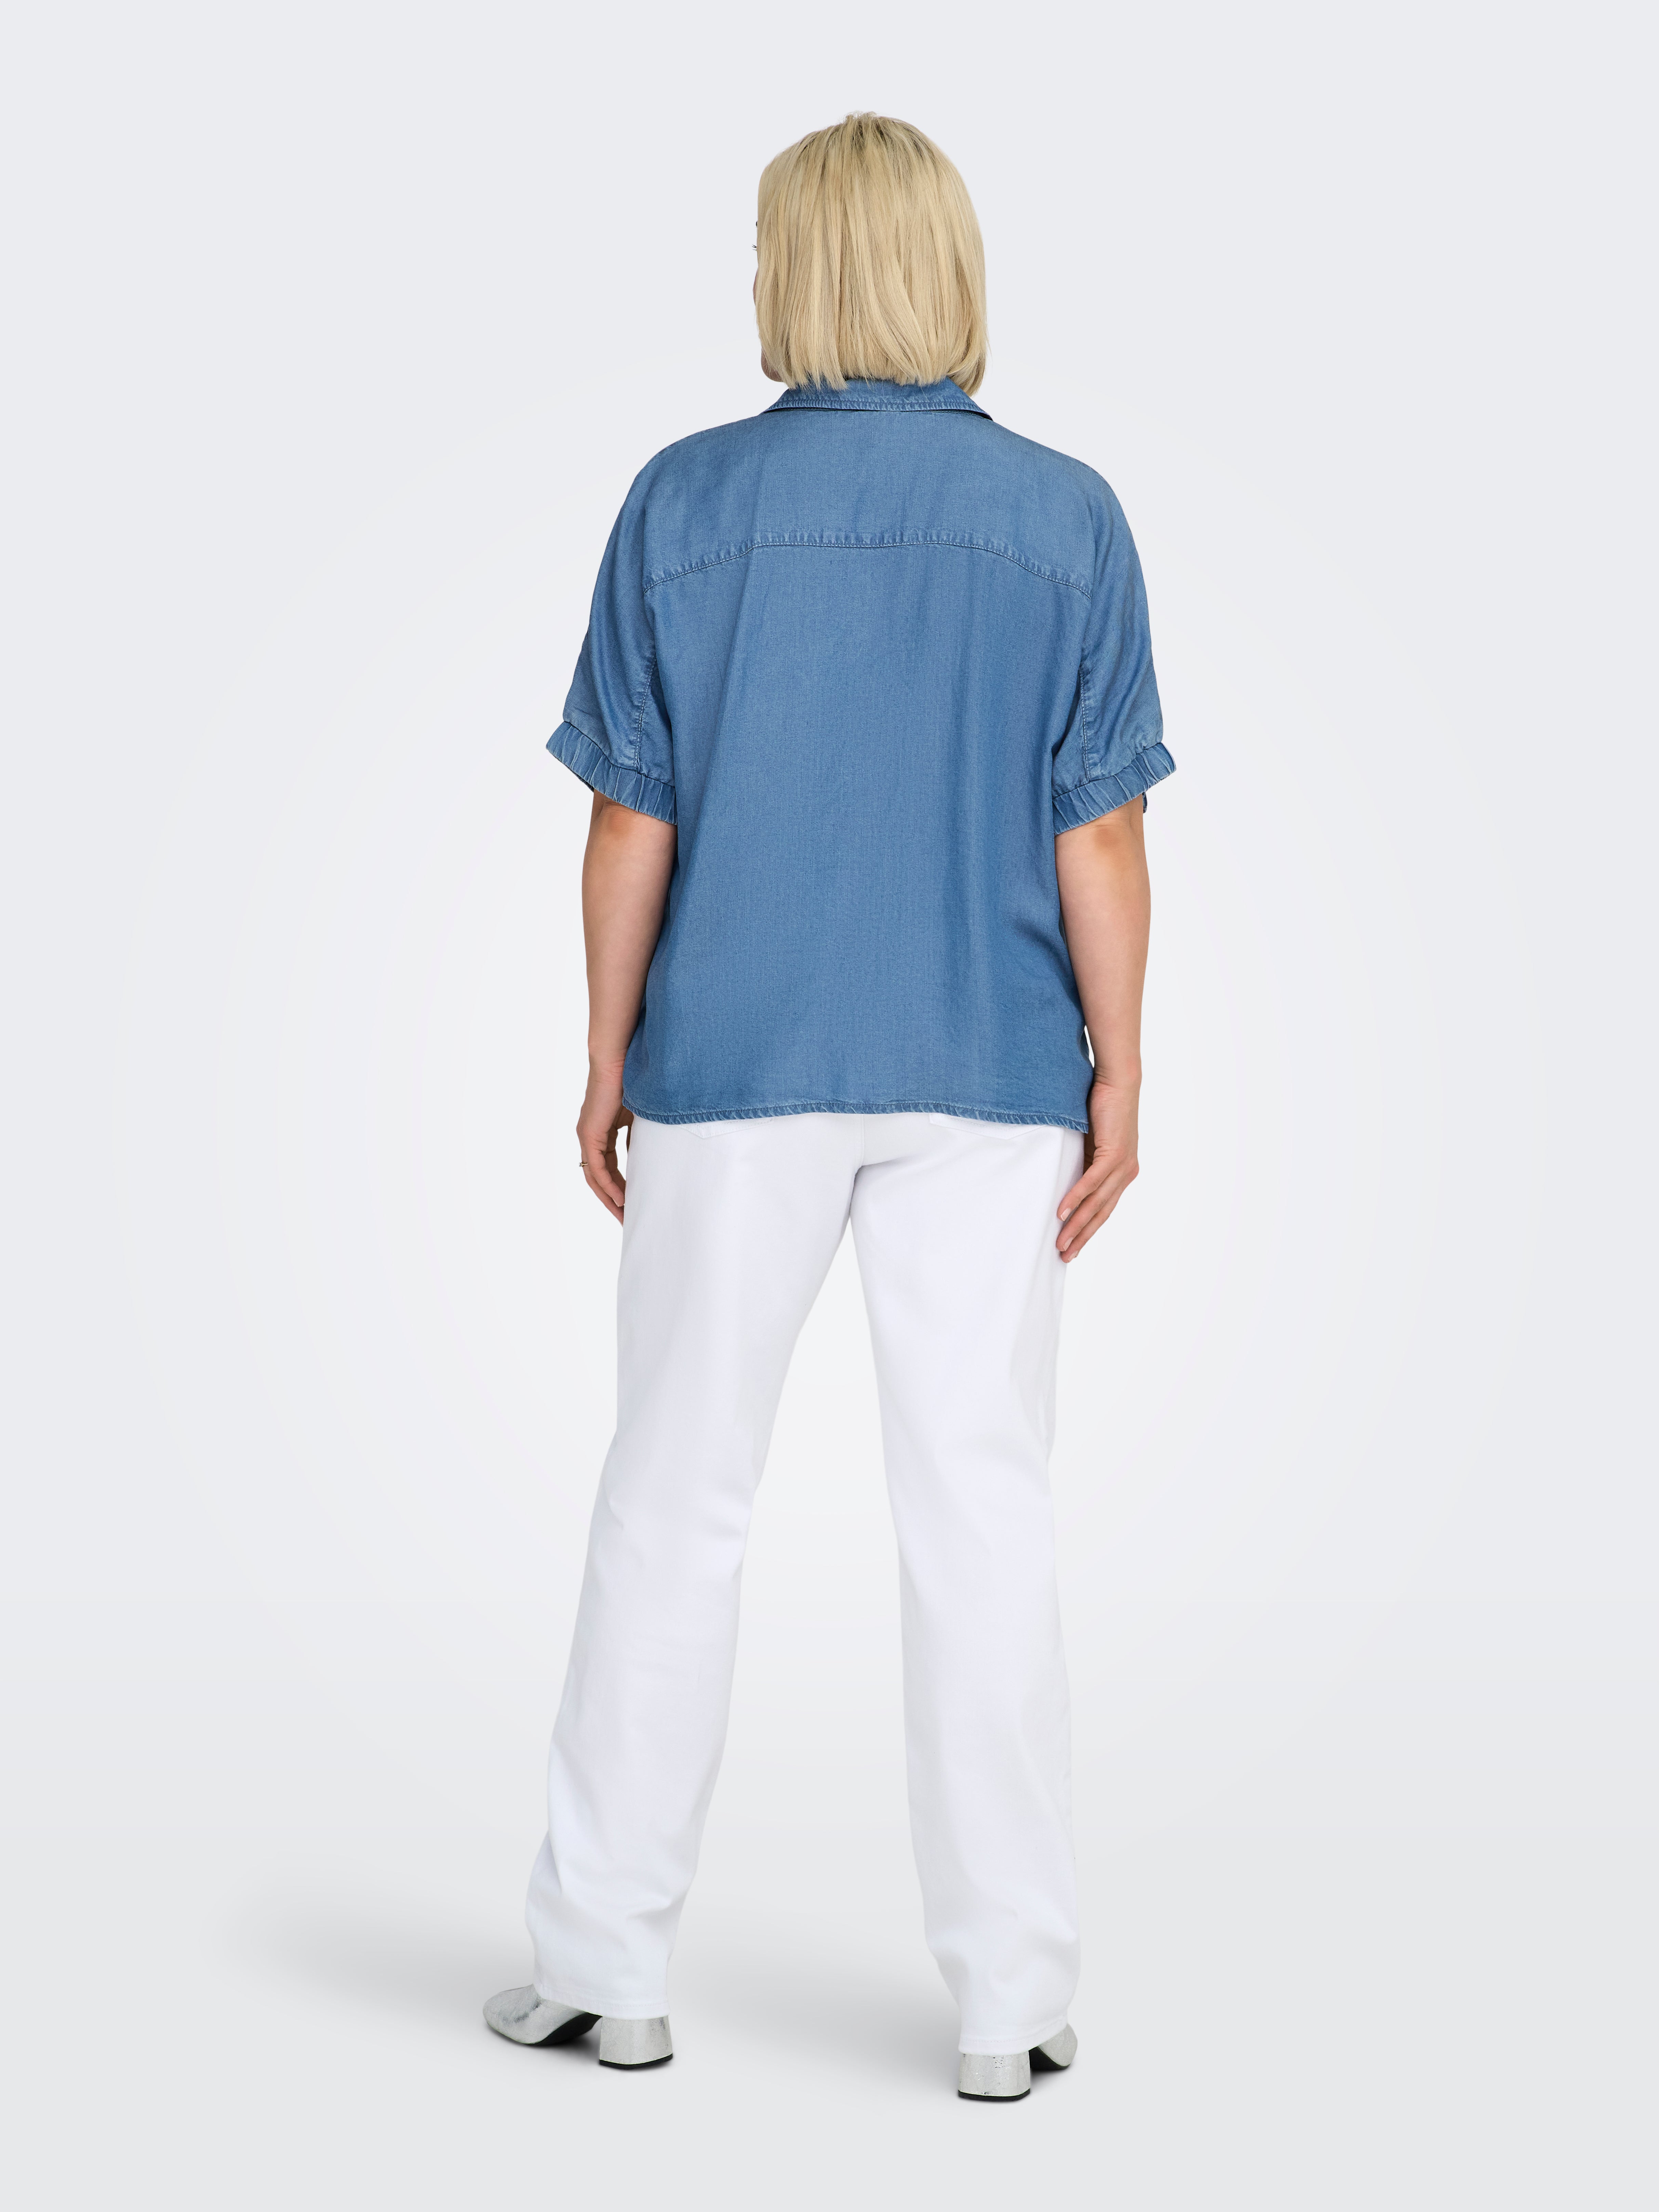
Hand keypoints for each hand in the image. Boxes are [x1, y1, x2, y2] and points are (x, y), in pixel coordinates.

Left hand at [577, 1057, 631, 1222]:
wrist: (619, 1060)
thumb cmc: (631, 1081)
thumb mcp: (638, 1116)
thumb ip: (638, 1137)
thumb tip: (648, 1156)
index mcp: (600, 1133)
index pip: (607, 1169)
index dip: (618, 1189)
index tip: (632, 1205)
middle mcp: (589, 1137)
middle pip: (598, 1179)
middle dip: (612, 1201)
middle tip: (627, 1219)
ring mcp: (587, 1136)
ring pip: (594, 1177)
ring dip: (609, 1198)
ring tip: (624, 1215)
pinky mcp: (589, 1134)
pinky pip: (596, 1168)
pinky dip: (608, 1184)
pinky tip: (620, 1198)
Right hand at [1056, 1078, 1139, 1260]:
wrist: (1118, 1082)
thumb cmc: (1103, 1108)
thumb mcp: (1091, 1143)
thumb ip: (1083, 1162)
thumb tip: (1064, 1178)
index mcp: (1122, 1173)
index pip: (1104, 1209)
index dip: (1088, 1230)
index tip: (1072, 1247)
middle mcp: (1126, 1173)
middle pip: (1101, 1213)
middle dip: (1082, 1236)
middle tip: (1065, 1255)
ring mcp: (1122, 1164)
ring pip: (1097, 1202)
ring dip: (1077, 1224)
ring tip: (1060, 1241)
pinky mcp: (1113, 1152)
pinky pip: (1092, 1181)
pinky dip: (1076, 1197)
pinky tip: (1062, 1212)